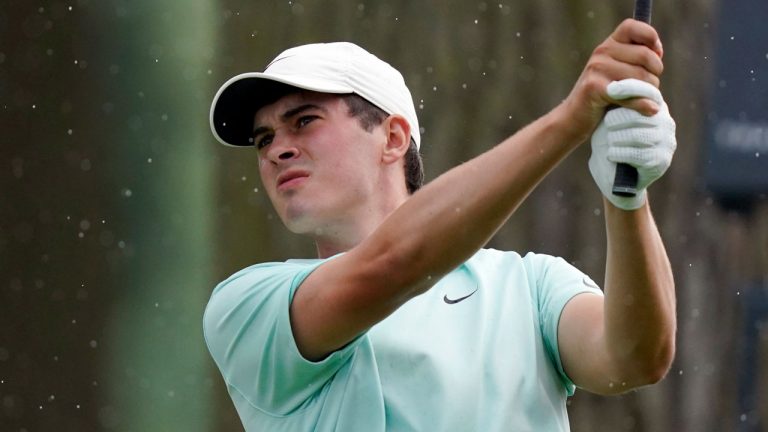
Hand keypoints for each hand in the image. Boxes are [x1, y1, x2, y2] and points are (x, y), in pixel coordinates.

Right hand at [562, 19, 663, 140]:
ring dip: (650, 92)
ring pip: (641, 76)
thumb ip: (637, 60)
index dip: (651, 38)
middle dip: (655, 74)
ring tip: (644, 99)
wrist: (575, 118)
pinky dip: (643, 104)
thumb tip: (658, 53)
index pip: (633, 27)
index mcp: (609, 44)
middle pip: (645, 56)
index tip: (657, 55)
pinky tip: (649, 110)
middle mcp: (602, 52)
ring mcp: (597, 69)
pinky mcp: (594, 88)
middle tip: (650, 86)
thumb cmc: (604, 97)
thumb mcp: (619, 72)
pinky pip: (630, 93)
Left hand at [589, 79, 676, 209]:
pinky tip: (611, 154)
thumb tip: (610, 76)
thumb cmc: (610, 143)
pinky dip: (619, 153)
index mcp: (657, 109)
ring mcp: (666, 143)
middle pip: (641, 114)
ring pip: (638, 134)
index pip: (649, 92)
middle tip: (607, 125)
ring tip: (608, 140)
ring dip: (617, 137)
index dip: (630, 89)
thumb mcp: (610, 119)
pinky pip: (637, 153)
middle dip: (619, 119)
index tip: (611, 89)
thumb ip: (615, 100)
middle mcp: (666, 123)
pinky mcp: (661, 161)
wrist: (614, 178)